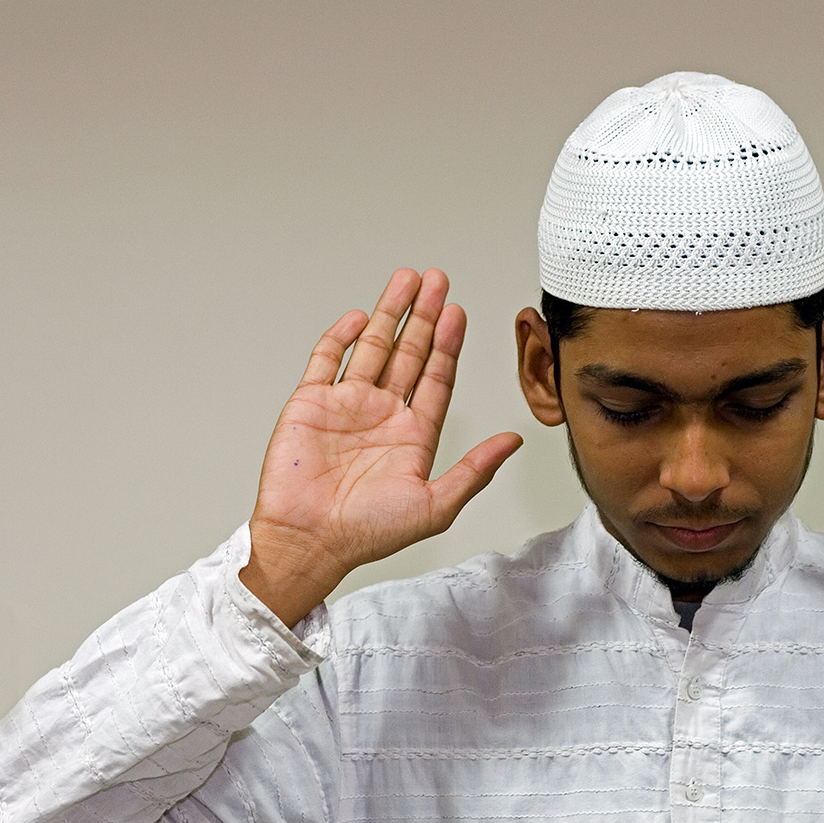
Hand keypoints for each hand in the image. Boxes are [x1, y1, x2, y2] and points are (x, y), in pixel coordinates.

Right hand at [240, 268, 522, 625]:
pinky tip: (359, 316)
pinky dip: (341, 337)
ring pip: (373, 347)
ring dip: (389, 314)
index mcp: (414, 435)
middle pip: (410, 353)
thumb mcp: (436, 504)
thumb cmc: (369, 533)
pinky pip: (327, 361)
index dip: (450, 345)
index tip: (460, 313)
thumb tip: (513, 442)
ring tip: (407, 281)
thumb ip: (475, 470)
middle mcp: (383, 415)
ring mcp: (347, 406)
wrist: (309, 541)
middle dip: (425, 316)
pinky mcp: (311, 404)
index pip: (438, 378)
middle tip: (439, 281)